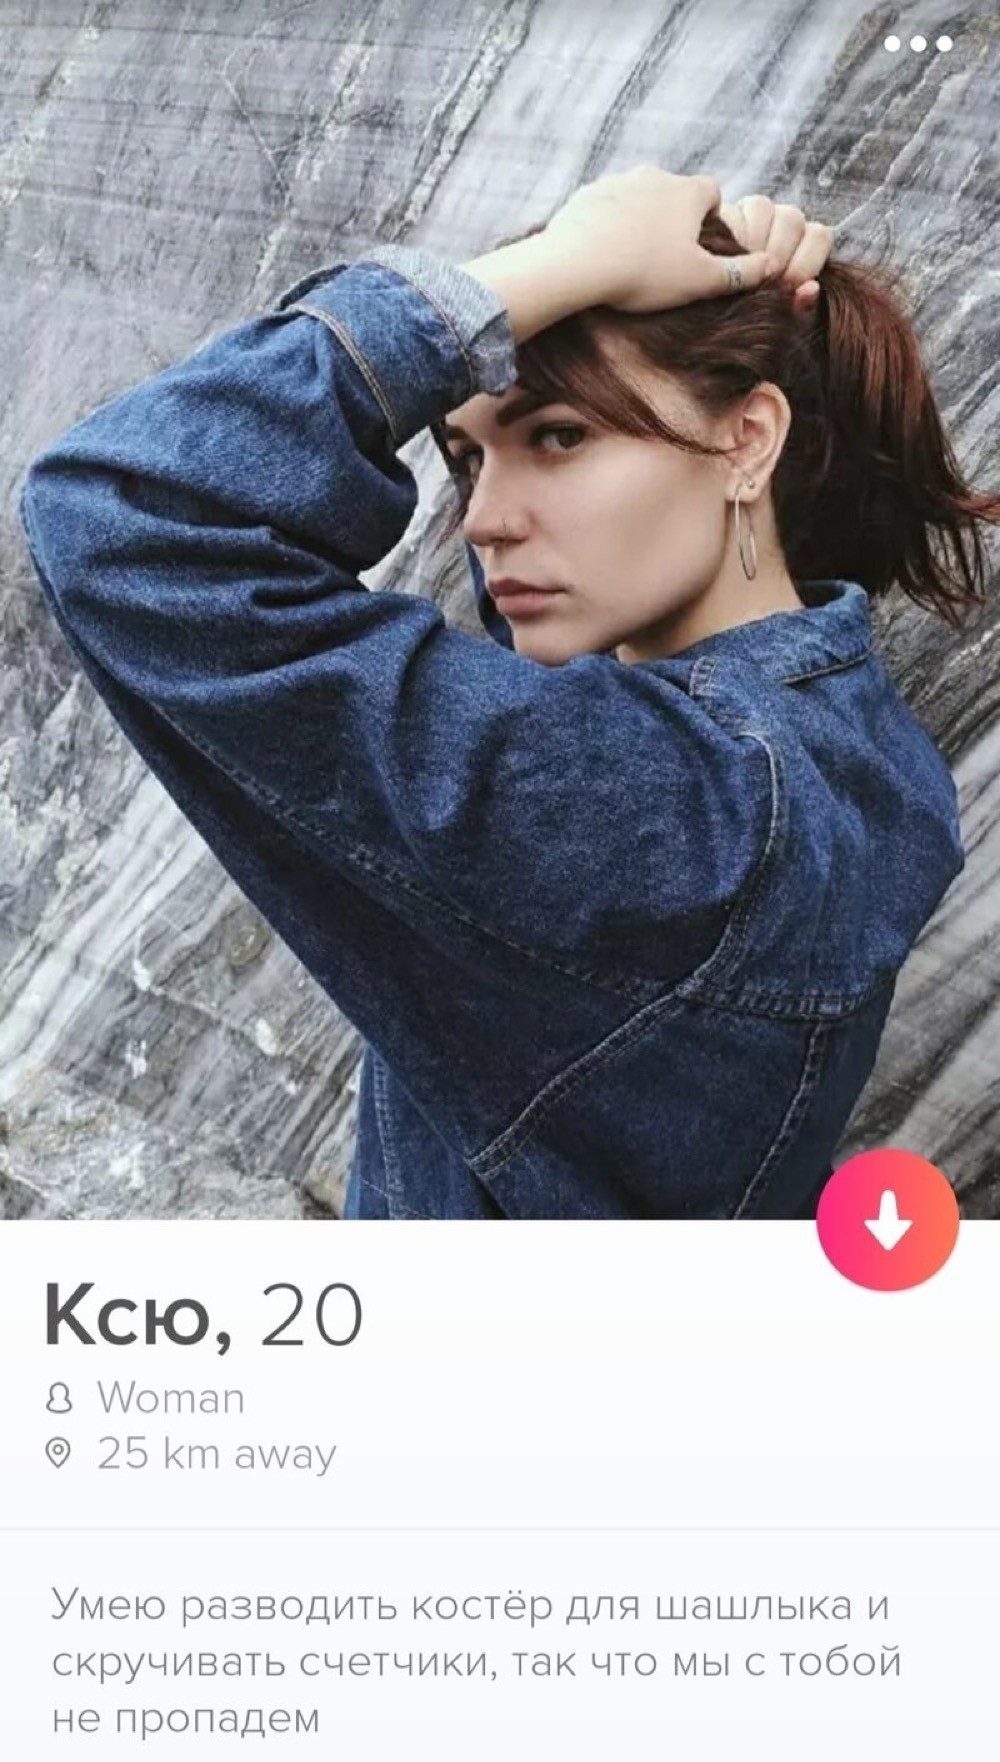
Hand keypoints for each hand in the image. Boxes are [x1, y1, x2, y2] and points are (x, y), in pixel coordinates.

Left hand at [541, 165, 830, 315]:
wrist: (578, 263)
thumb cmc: (644, 273)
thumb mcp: (700, 281)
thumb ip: (739, 274)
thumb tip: (771, 267)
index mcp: (687, 191)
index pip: (712, 194)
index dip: (711, 221)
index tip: (701, 247)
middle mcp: (654, 175)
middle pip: (674, 194)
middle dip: (674, 220)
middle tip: (666, 258)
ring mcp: (617, 182)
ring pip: (638, 198)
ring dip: (640, 221)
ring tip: (633, 258)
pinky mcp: (586, 195)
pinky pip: (605, 208)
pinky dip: (609, 226)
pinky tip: (604, 254)